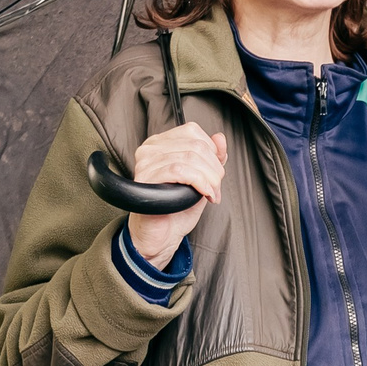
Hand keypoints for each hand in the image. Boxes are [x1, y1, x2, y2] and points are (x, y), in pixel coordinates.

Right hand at [125, 123, 226, 265]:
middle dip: (214, 169)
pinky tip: (204, 194)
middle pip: (195, 145)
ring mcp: (146, 163)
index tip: (215, 173)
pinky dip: (200, 182)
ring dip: (210, 178)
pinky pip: (180, 171)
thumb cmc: (177, 207)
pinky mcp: (146, 179)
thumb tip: (220, 138)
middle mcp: (150, 149)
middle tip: (216, 188)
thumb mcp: (201, 178)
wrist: (162, 235)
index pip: (192, 131)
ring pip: (190, 157)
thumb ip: (212, 157)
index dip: (212, 151)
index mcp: (161, 143)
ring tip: (211, 194)